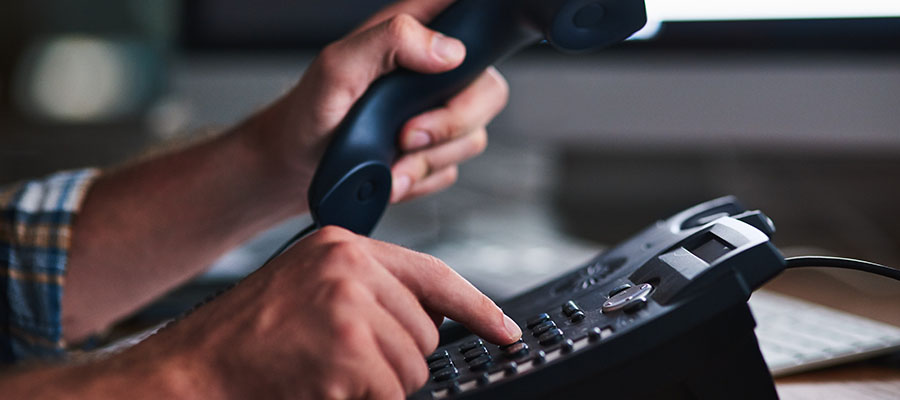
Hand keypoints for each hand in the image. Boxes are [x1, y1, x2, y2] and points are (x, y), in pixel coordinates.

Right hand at [129, 226, 521, 398]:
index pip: (434, 275)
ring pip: (412, 368)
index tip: (505, 331)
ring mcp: (350, 305)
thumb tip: (428, 321)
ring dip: (378, 387)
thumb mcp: (309, 289)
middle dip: (395, 362)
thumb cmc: (244, 340)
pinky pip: (390, 395)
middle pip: (425, 332)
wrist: (189, 372)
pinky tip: (321, 388)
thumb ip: (368, 292)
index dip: (477, 308)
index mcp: (343, 247)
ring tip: (324, 374)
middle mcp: (351, 266)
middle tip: (340, 364)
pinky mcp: (349, 349)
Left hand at [242, 0, 508, 204]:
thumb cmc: (310, 109)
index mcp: (416, 32)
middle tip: (406, 136)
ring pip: (473, 137)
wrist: (295, 166)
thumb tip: (450, 51)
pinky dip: (420, 179)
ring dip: (427, 161)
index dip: (479, 39)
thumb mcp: (339, 65)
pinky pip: (451, 170)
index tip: (449, 73)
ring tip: (390, 163)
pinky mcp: (433, 151)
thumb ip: (391, 42)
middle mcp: (434, 71)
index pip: (473, 16)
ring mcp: (437, 113)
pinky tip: (390, 174)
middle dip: (452, 125)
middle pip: (490, 90)